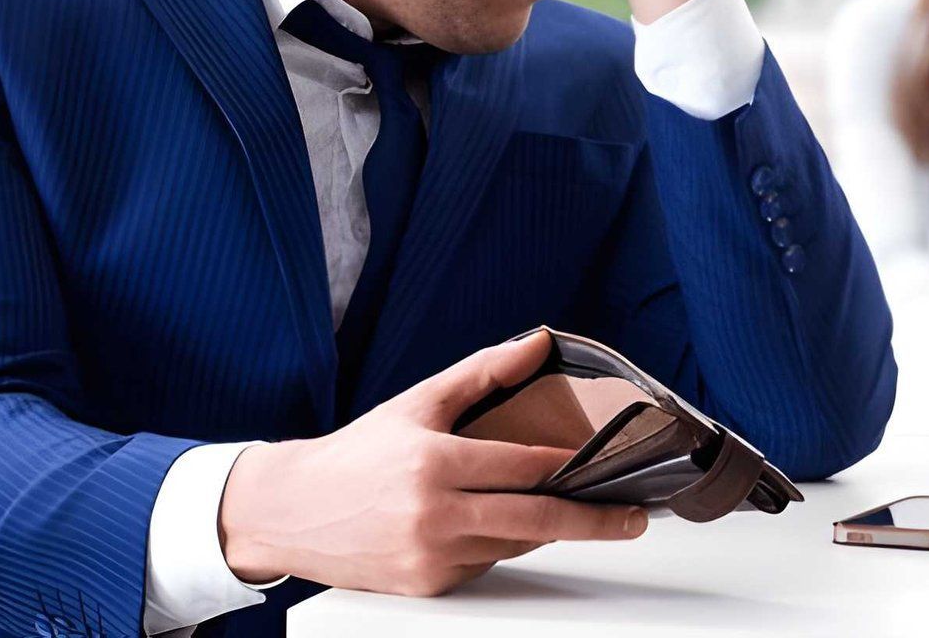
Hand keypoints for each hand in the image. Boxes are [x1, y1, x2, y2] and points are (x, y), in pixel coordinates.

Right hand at [216, 330, 646, 595]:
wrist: (295, 510)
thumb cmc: (359, 452)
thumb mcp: (419, 402)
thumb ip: (483, 372)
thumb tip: (537, 343)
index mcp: (433, 462)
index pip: (521, 465)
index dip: (566, 463)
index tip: (605, 463)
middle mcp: (434, 514)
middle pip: (534, 520)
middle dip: (593, 521)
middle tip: (634, 519)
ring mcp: (432, 557)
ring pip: (514, 544)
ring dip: (546, 527)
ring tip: (577, 510)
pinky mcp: (429, 586)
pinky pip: (486, 564)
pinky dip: (501, 543)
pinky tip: (497, 522)